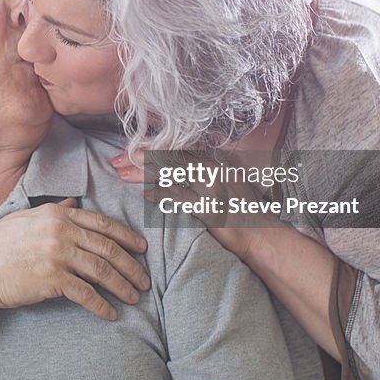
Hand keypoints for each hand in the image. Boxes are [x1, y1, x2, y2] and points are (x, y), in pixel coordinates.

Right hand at [0, 199, 150, 320]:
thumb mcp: (25, 218)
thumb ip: (53, 210)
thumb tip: (73, 203)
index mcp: (57, 214)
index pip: (101, 223)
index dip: (126, 236)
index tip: (141, 249)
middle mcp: (60, 231)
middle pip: (107, 248)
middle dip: (131, 265)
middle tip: (144, 280)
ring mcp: (57, 255)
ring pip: (101, 270)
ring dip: (122, 286)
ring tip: (133, 297)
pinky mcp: (51, 279)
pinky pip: (85, 293)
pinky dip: (101, 305)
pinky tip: (110, 313)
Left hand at [112, 146, 282, 262]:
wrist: (261, 234)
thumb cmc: (242, 207)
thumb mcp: (226, 177)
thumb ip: (204, 165)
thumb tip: (176, 159)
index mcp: (217, 157)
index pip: (176, 145)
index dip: (151, 146)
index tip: (130, 147)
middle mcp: (214, 167)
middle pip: (169, 157)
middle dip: (140, 157)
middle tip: (117, 159)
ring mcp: (212, 186)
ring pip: (169, 174)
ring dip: (142, 174)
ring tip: (122, 174)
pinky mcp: (209, 207)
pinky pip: (178, 198)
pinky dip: (159, 196)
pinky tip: (143, 196)